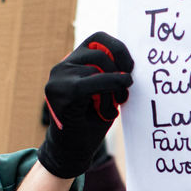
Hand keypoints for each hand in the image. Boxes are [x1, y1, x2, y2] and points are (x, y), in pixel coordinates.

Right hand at [37, 32, 133, 178]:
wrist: (72, 151)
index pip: (99, 39)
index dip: (118, 48)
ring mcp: (58, 78)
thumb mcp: (106, 92)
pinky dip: (108, 90)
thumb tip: (131, 62)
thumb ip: (112, 74)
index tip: (130, 67)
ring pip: (98, 69)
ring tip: (111, 108)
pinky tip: (112, 109)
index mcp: (74, 62)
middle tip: (125, 94)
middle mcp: (62, 66)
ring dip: (112, 90)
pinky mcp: (61, 91)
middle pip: (101, 54)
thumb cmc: (91, 121)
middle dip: (120, 73)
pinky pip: (93, 82)